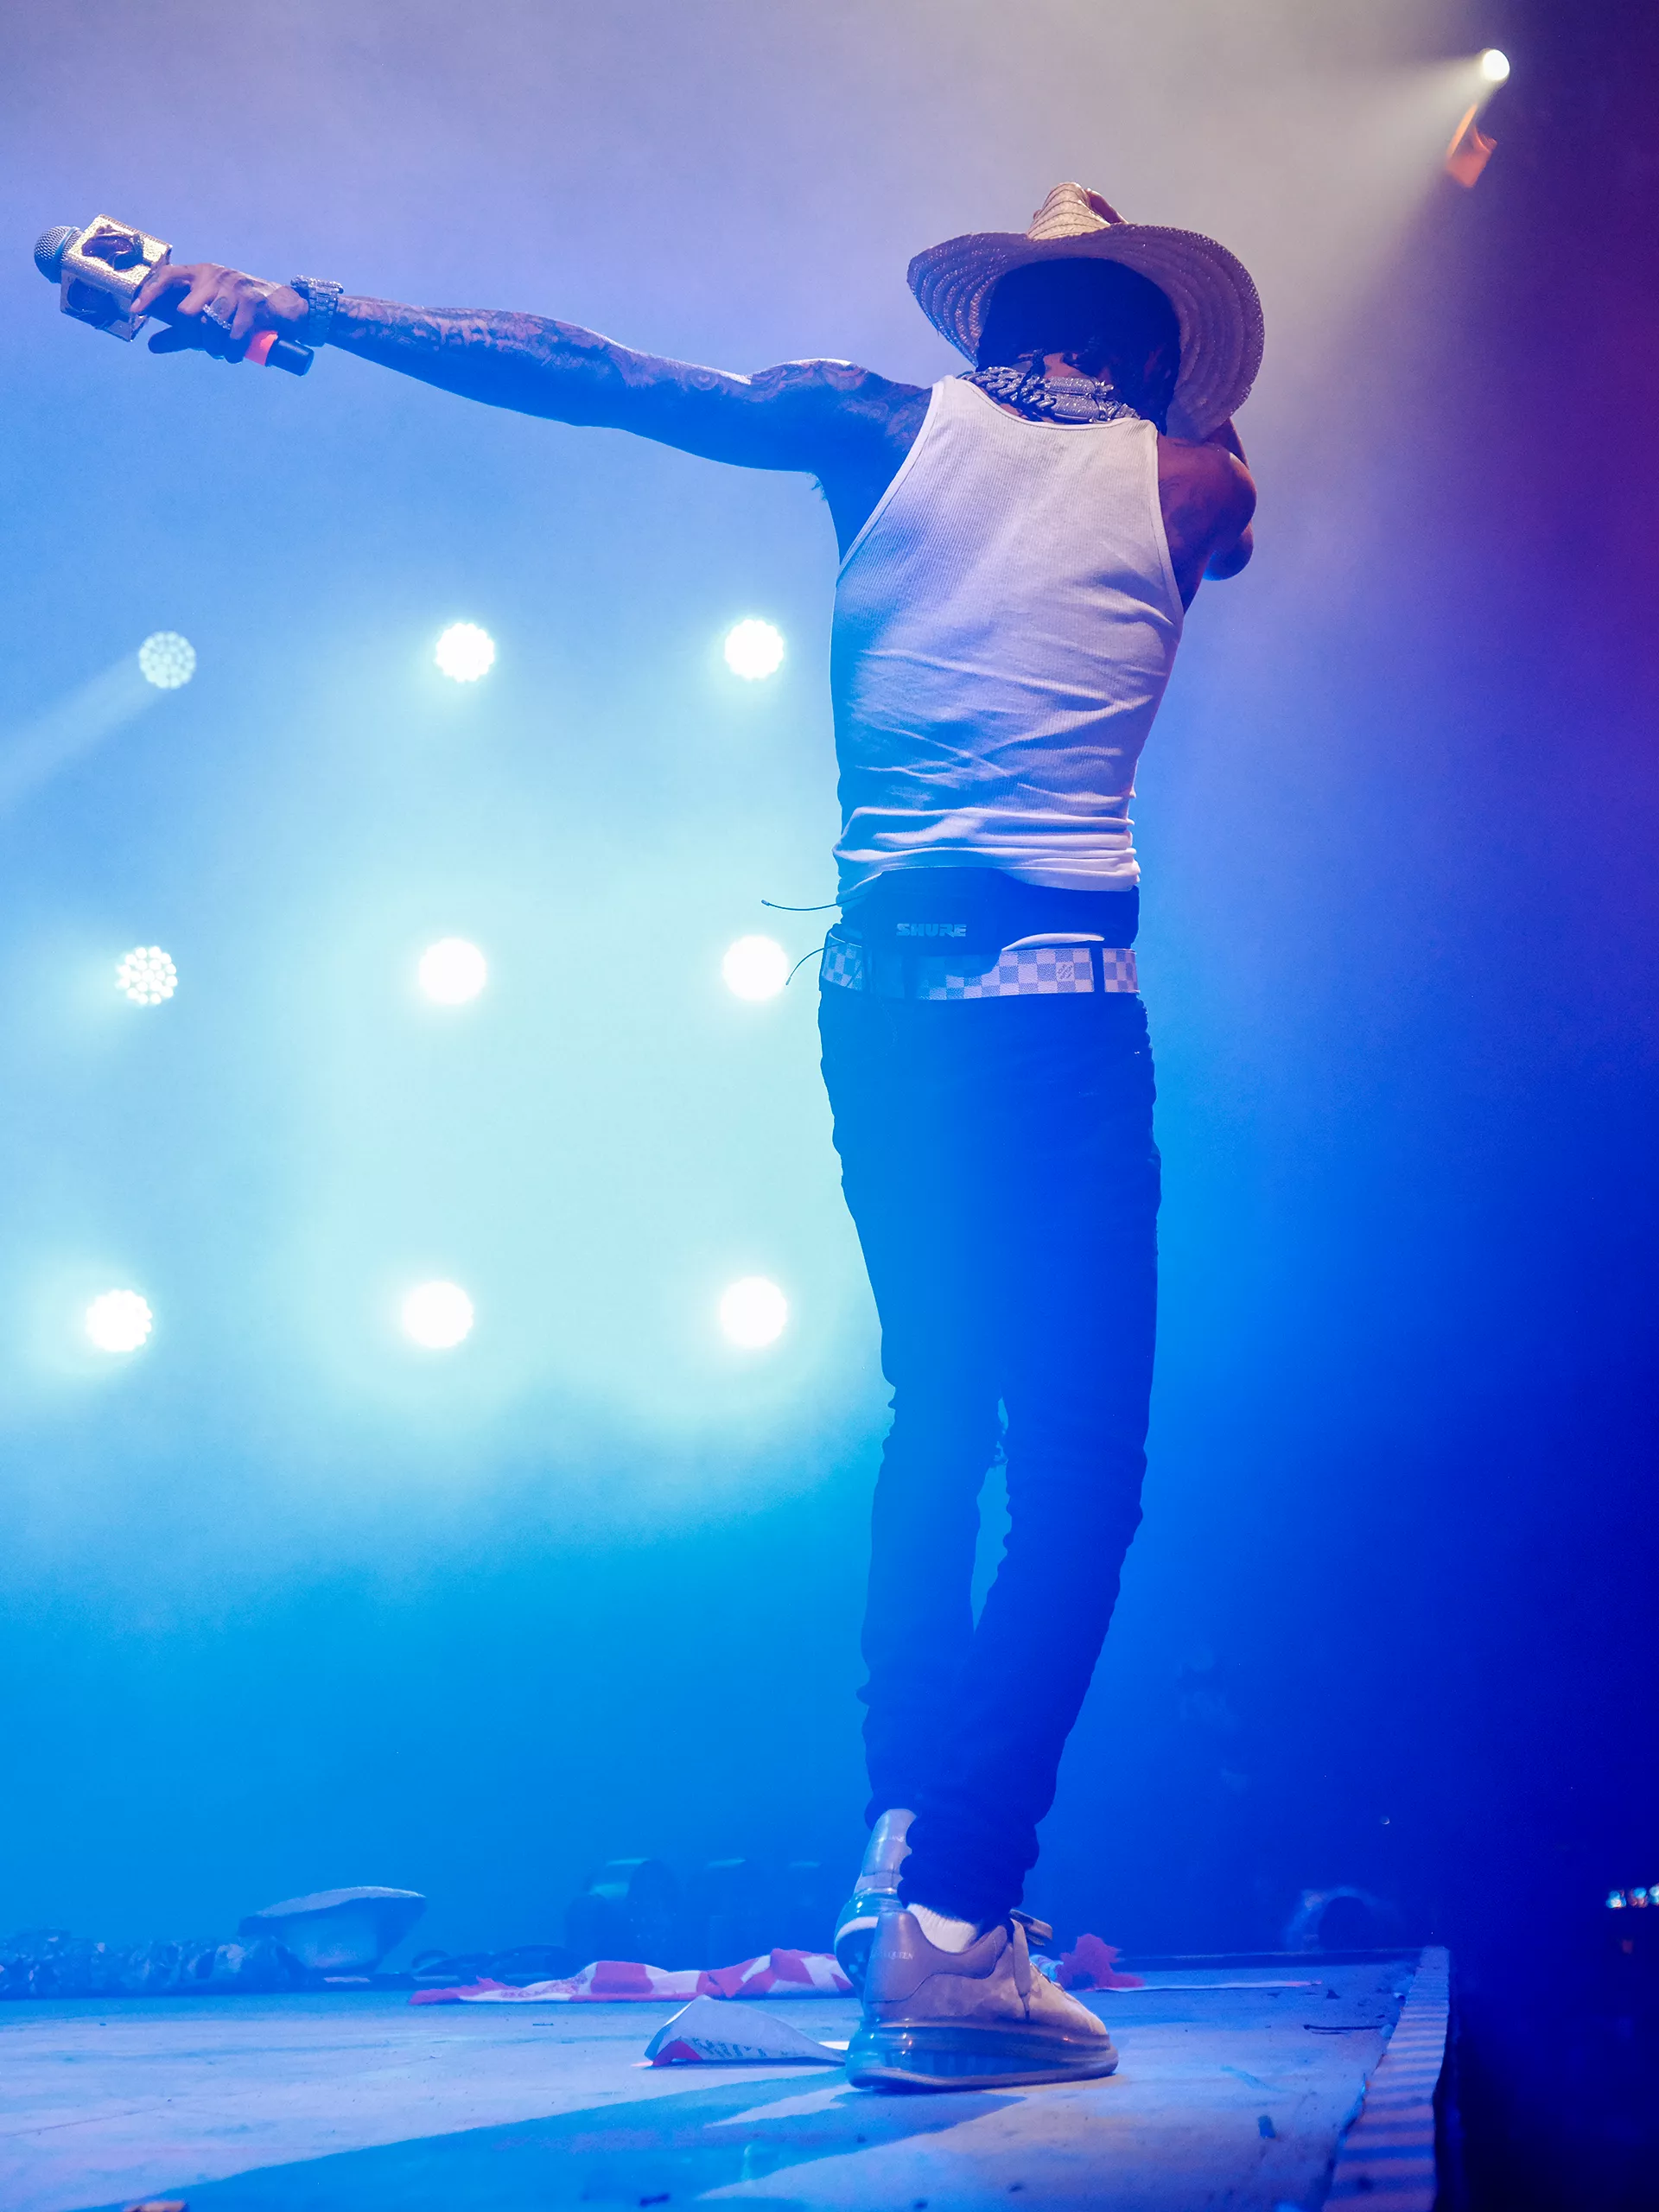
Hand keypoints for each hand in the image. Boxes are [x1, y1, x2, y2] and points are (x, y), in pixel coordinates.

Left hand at [128, 262, 308, 362]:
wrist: (284, 307)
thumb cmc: (241, 312)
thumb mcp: (209, 317)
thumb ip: (181, 332)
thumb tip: (152, 345)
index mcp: (198, 274)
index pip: (167, 277)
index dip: (150, 293)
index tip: (137, 311)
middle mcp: (213, 276)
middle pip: (188, 312)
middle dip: (194, 338)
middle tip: (206, 347)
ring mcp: (234, 287)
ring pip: (211, 325)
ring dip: (215, 347)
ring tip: (223, 352)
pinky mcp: (253, 302)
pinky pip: (235, 333)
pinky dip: (233, 351)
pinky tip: (234, 355)